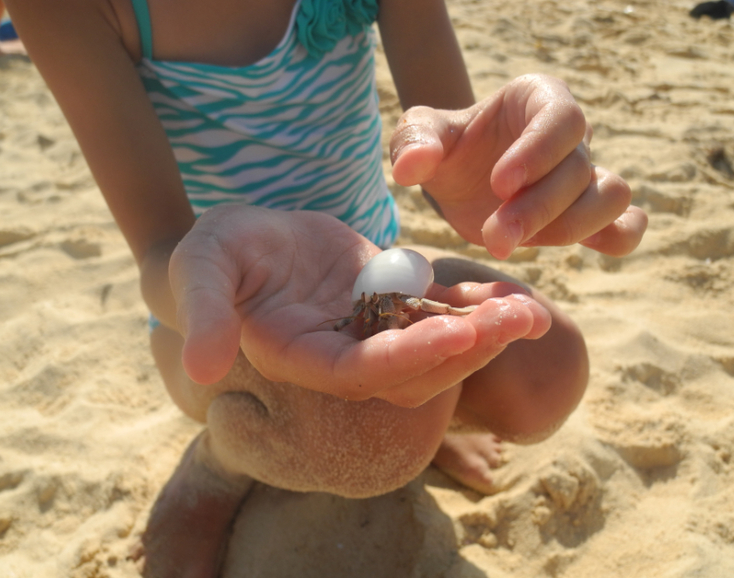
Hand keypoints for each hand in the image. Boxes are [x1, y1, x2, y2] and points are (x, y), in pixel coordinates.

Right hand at [168, 205, 550, 406]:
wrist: (245, 238)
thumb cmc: (216, 251)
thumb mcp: (200, 268)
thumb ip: (202, 313)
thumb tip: (201, 367)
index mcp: (301, 356)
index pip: (360, 373)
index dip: (408, 357)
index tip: (458, 333)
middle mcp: (342, 356)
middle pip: (414, 371)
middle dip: (468, 349)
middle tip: (523, 320)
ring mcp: (371, 332)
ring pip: (436, 346)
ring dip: (484, 332)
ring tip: (533, 310)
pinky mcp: (391, 304)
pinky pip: (438, 310)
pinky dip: (475, 305)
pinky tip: (515, 293)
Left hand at [390, 74, 647, 259]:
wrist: (459, 178)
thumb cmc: (445, 148)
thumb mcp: (420, 135)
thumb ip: (413, 142)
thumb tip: (411, 166)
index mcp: (537, 99)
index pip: (562, 118)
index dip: (538, 153)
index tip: (499, 184)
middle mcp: (572, 135)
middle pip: (580, 168)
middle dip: (537, 208)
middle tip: (493, 236)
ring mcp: (586, 175)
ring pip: (611, 197)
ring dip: (570, 228)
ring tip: (515, 244)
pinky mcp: (588, 214)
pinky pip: (626, 224)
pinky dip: (618, 237)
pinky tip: (592, 247)